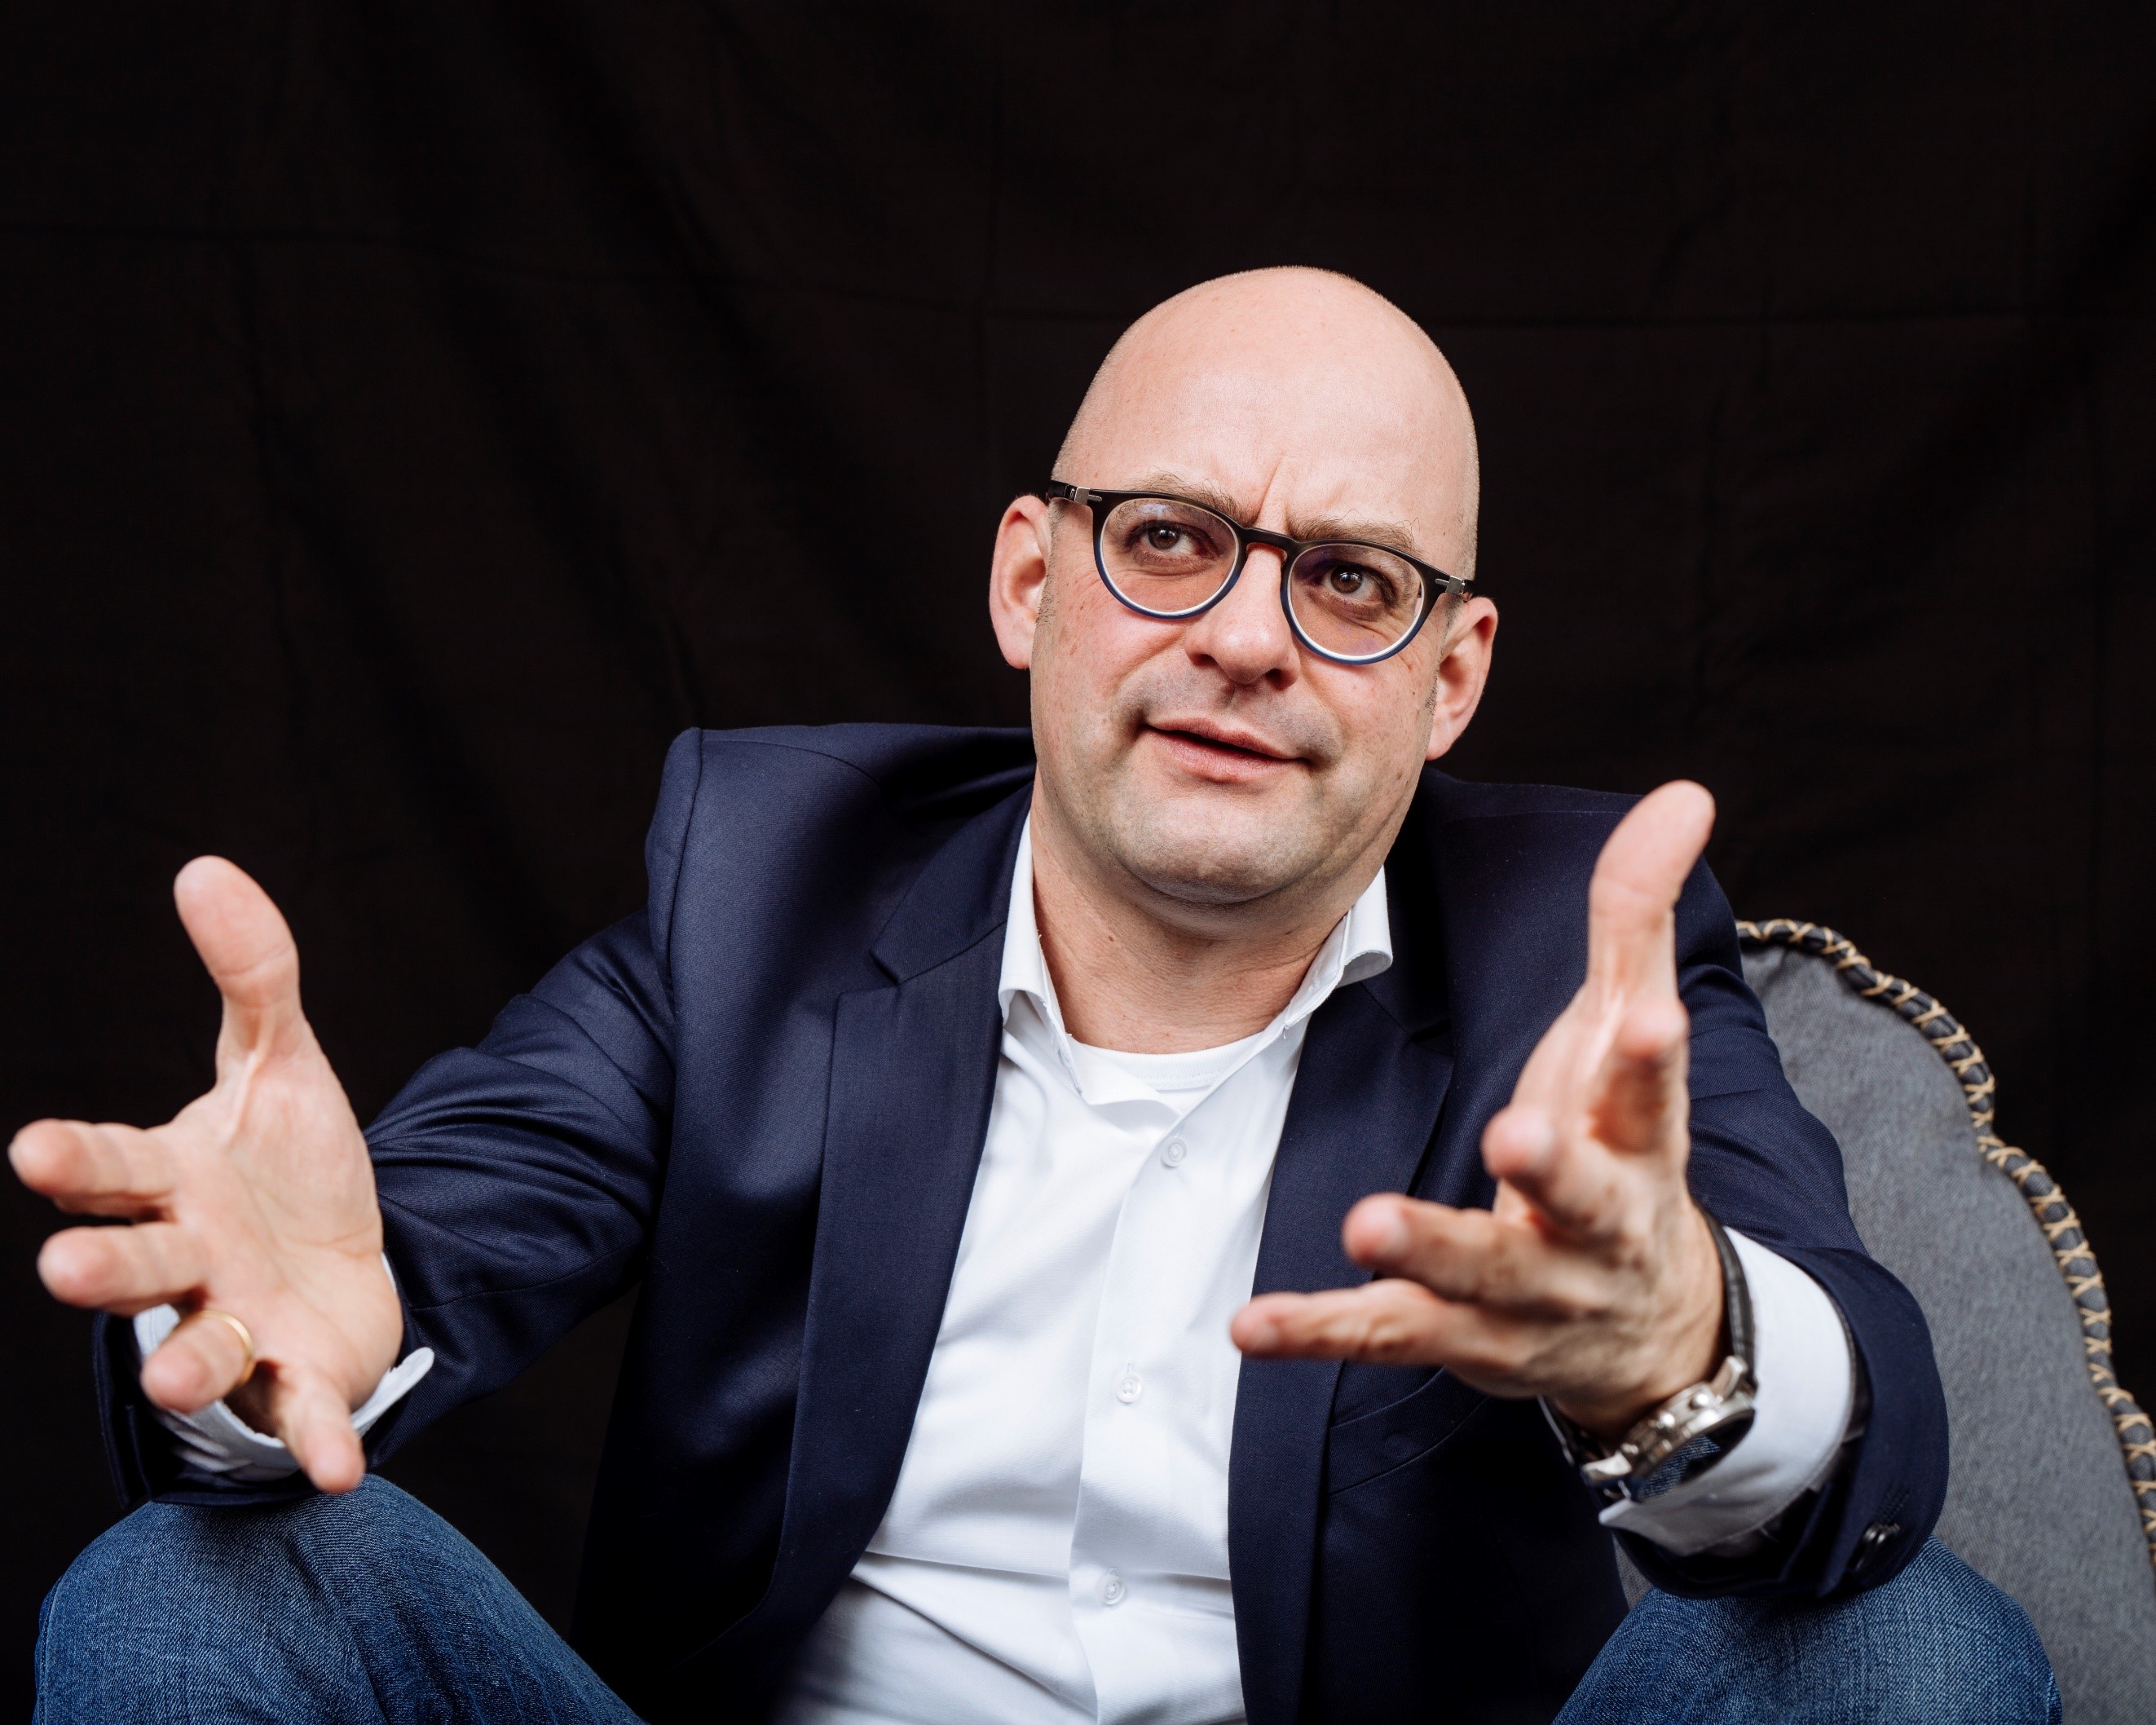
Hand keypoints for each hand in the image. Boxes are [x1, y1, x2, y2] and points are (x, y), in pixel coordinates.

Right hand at [10, 858, 401, 1490]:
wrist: (348, 1257)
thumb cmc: (289, 1167)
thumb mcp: (282, 1064)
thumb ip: (253, 976)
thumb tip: (205, 868)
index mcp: (174, 1180)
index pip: (113, 1167)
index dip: (76, 1161)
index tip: (30, 1151)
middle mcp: (191, 1258)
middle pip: (137, 1263)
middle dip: (103, 1268)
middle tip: (68, 1270)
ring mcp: (238, 1324)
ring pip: (197, 1348)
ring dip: (184, 1364)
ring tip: (172, 1372)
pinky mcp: (297, 1375)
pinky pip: (302, 1415)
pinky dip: (317, 1442)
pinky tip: (340, 1471)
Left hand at [1231, 782, 1724, 1437]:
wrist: (1648, 1326)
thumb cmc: (1623, 1148)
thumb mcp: (1632, 1034)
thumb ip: (1634, 918)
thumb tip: (1683, 792)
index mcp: (1637, 1140)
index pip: (1652, 1093)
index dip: (1653, 1060)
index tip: (1651, 1018)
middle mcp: (1594, 1224)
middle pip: (1580, 1199)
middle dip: (1551, 1170)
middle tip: (1513, 1134)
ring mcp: (1527, 1290)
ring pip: (1480, 1275)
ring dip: (1427, 1249)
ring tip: (1365, 1222)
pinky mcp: (1457, 1336)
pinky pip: (1385, 1332)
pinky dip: (1319, 1329)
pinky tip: (1252, 1324)